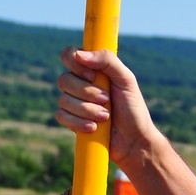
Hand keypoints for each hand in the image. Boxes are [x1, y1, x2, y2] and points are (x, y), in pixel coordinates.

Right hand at [55, 48, 157, 165]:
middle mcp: (80, 83)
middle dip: (87, 93)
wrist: (134, 140)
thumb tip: (80, 54)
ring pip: (63, 100)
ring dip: (87, 110)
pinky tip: (93, 127)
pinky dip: (78, 122)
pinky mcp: (71, 121)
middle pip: (64, 79)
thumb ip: (107, 60)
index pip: (69, 55)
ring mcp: (74, 102)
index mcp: (92, 69)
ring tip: (106, 117)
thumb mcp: (126, 79)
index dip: (75, 64)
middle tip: (107, 100)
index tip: (92, 76)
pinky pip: (61, 116)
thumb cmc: (133, 108)